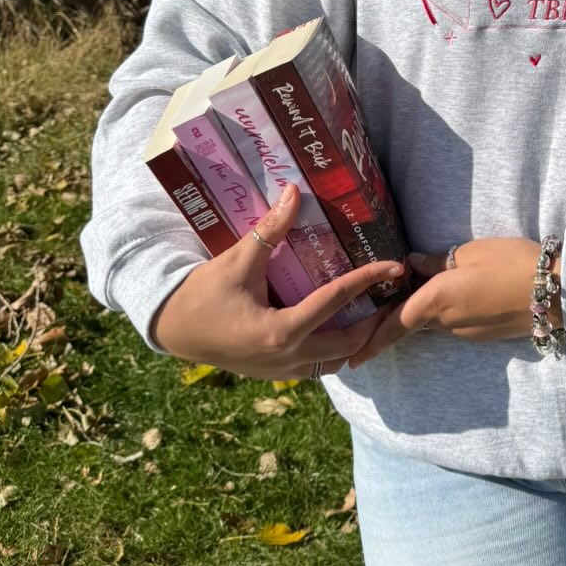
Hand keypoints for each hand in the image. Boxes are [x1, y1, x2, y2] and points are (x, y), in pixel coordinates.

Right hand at [150, 182, 408, 380]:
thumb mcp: (236, 261)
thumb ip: (269, 230)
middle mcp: (287, 358)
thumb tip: (294, 191)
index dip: (368, 279)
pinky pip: (317, 367)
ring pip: (335, 363)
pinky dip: (334, 350)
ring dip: (357, 341)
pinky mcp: (275, 374)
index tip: (393, 267)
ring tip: (374, 313)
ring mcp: (282, 372)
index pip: (336, 301)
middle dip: (375, 323)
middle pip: (349, 344)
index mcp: (280, 331)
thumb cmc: (203, 294)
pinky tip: (342, 328)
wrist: (172, 330)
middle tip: (392, 297)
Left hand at [341, 238, 557, 369]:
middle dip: (391, 323)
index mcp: (437, 300)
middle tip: (370, 322)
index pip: (394, 323)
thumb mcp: (471, 252)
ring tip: (415, 295)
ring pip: (433, 324)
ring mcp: (467, 332)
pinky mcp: (483, 334)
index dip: (371, 340)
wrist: (557, 291)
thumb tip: (412, 264)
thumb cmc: (513, 263)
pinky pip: (454, 325)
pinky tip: (454, 297)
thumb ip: (436, 261)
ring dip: (421, 315)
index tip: (351, 359)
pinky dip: (444, 315)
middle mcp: (447, 322)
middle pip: (411, 325)